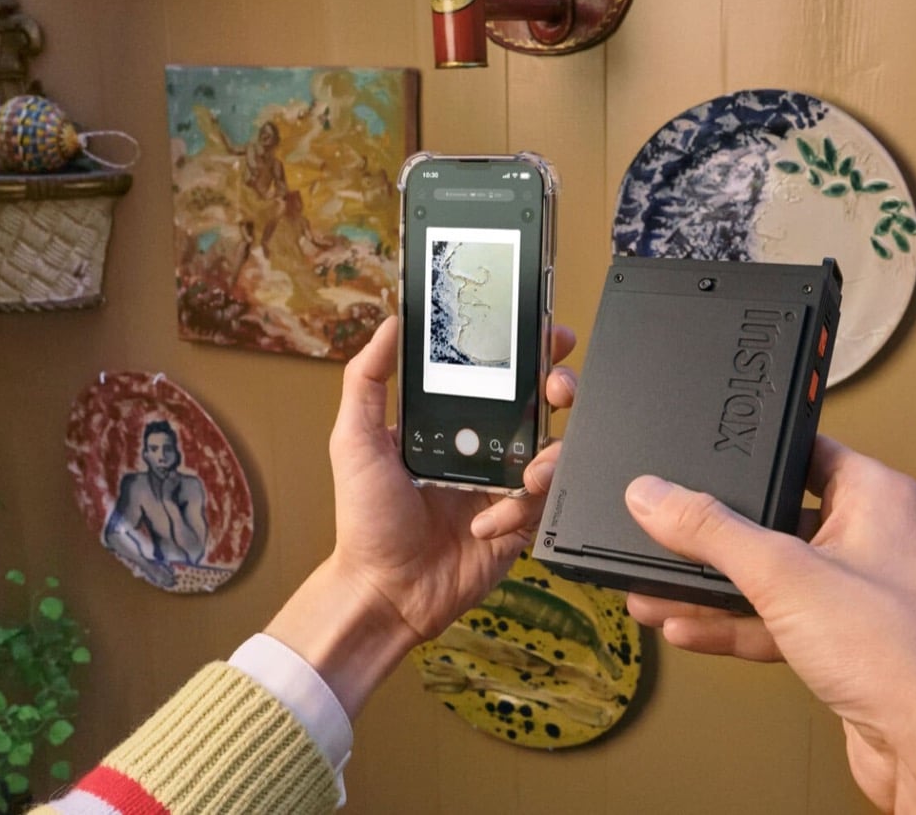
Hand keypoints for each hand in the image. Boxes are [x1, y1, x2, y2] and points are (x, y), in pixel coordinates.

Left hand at [266, 316, 576, 715]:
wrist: (386, 591)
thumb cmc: (366, 521)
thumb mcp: (355, 441)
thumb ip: (366, 380)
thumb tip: (389, 325)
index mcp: (452, 420)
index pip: (498, 373)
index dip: (529, 350)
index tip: (546, 333)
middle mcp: (485, 446)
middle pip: (542, 402)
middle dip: (560, 386)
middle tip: (558, 388)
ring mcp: (506, 483)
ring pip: (556, 449)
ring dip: (551, 454)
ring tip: (527, 474)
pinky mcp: (521, 522)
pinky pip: (544, 502)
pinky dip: (519, 511)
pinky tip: (484, 524)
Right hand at [623, 435, 915, 813]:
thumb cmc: (903, 653)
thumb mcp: (783, 574)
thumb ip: (710, 532)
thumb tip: (654, 494)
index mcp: (876, 496)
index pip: (803, 452)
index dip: (752, 454)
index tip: (700, 456)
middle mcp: (872, 538)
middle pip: (776, 519)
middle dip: (715, 535)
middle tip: (664, 531)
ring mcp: (858, 594)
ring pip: (771, 577)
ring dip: (714, 587)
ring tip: (655, 589)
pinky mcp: (844, 643)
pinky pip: (777, 620)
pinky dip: (735, 623)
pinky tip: (688, 626)